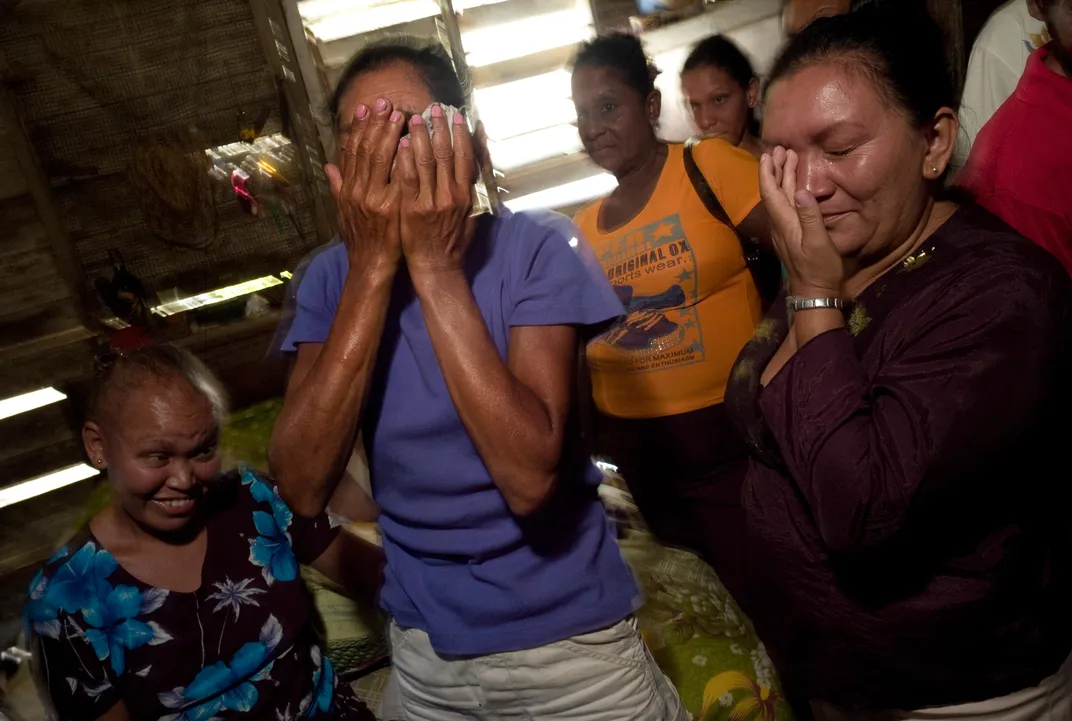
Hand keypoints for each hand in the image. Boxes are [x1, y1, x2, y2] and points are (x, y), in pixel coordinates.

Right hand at [324, 98, 405, 275]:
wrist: (371, 265)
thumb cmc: (361, 240)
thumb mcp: (343, 212)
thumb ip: (338, 187)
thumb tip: (329, 166)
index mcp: (348, 189)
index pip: (353, 151)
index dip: (359, 128)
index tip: (366, 108)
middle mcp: (358, 190)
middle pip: (366, 149)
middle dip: (376, 123)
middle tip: (385, 101)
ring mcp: (375, 198)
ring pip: (381, 158)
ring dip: (390, 134)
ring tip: (400, 114)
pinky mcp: (392, 207)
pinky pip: (397, 177)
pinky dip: (402, 159)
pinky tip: (410, 142)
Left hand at [394, 105, 474, 277]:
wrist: (437, 267)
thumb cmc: (454, 242)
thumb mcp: (473, 215)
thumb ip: (474, 187)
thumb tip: (480, 160)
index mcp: (466, 195)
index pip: (466, 157)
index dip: (461, 134)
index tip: (457, 116)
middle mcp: (450, 196)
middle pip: (445, 154)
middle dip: (439, 128)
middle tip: (433, 108)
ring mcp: (430, 202)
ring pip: (425, 161)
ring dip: (420, 137)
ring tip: (414, 118)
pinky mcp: (412, 209)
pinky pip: (407, 178)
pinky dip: (405, 159)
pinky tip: (401, 143)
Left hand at [759, 146, 843, 296]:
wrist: (814, 293)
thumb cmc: (819, 269)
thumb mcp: (818, 243)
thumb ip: (810, 217)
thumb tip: (801, 191)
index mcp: (785, 224)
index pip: (770, 193)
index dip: (767, 173)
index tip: (767, 154)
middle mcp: (781, 225)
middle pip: (774, 192)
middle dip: (776, 170)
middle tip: (781, 149)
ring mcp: (786, 230)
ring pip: (781, 198)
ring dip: (783, 178)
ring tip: (789, 159)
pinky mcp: (792, 234)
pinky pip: (787, 206)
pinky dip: (789, 190)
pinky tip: (796, 185)